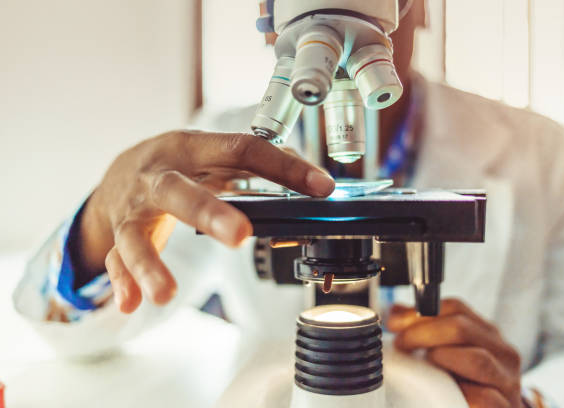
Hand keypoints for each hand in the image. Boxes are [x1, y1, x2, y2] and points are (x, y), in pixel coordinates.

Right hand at [77, 130, 334, 312]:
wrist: (118, 172)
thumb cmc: (177, 163)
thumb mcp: (213, 152)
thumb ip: (256, 166)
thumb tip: (311, 178)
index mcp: (190, 148)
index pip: (241, 150)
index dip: (283, 168)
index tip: (321, 187)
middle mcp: (158, 176)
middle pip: (179, 192)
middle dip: (209, 213)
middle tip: (240, 235)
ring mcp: (134, 208)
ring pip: (136, 235)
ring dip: (150, 264)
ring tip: (166, 294)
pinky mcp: (118, 234)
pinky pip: (116, 259)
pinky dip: (123, 282)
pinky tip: (130, 304)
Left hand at [388, 298, 522, 407]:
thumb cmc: (467, 387)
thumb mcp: (449, 355)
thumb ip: (425, 332)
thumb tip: (394, 313)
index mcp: (488, 334)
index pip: (456, 308)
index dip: (420, 313)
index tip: (394, 323)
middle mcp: (503, 353)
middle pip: (462, 328)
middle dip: (422, 333)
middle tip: (401, 344)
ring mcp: (508, 382)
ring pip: (477, 360)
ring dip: (441, 359)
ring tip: (423, 366)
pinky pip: (484, 398)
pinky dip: (461, 393)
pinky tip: (443, 393)